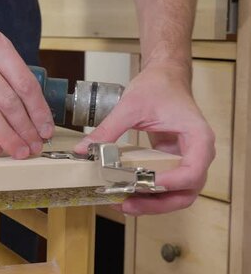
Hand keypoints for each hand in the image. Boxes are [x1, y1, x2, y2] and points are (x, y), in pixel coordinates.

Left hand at [74, 61, 214, 214]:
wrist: (164, 76)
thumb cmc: (157, 86)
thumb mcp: (130, 107)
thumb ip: (108, 130)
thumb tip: (83, 150)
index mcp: (198, 138)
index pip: (192, 172)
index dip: (171, 183)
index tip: (146, 184)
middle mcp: (198, 153)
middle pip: (186, 191)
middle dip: (158, 203)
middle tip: (128, 204)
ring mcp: (186, 159)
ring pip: (177, 194)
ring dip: (152, 203)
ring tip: (123, 203)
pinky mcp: (172, 161)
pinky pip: (165, 184)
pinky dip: (148, 193)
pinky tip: (126, 193)